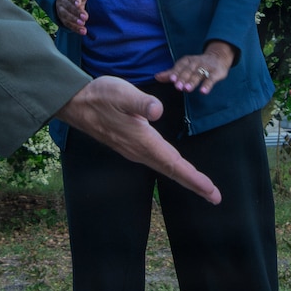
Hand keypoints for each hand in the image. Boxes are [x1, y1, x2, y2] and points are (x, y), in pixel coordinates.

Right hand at [54, 0, 90, 35]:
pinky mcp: (62, 17)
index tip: (79, 2)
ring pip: (66, 15)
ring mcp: (60, 9)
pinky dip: (75, 28)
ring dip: (74, 20)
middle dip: (75, 12)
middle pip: (67, 6)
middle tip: (85, 17)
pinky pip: (67, 23)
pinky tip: (83, 31)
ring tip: (82, 24)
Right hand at [56, 76, 221, 204]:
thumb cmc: (100, 96)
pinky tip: (176, 166)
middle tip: (215, 197)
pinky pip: (157, 161)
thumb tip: (157, 110)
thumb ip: (140, 101)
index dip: (194, 178)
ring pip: (165, 167)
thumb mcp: (121, 93)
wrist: (75, 104)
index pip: (174, 164)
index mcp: (143, 141)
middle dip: (195, 184)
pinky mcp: (131, 145)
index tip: (211, 192)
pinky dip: (172, 168)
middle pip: (172, 171)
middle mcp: (140, 151)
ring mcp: (134, 150)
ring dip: (185, 177)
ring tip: (202, 185)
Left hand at [157, 41, 234, 94]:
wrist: (218, 57)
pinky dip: (207, 85)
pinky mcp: (216, 72)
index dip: (176, 73)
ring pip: (198, 74)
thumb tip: (156, 77)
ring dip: (192, 81)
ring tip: (187, 89)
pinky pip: (211, 79)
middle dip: (183, 78)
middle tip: (177, 87)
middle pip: (188, 71)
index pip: (180, 66)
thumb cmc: (197, 65)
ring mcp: (207, 67)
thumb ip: (171, 73)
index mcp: (187, 61)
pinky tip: (203, 92)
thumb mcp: (184, 67)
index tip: (171, 79)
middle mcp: (196, 62)